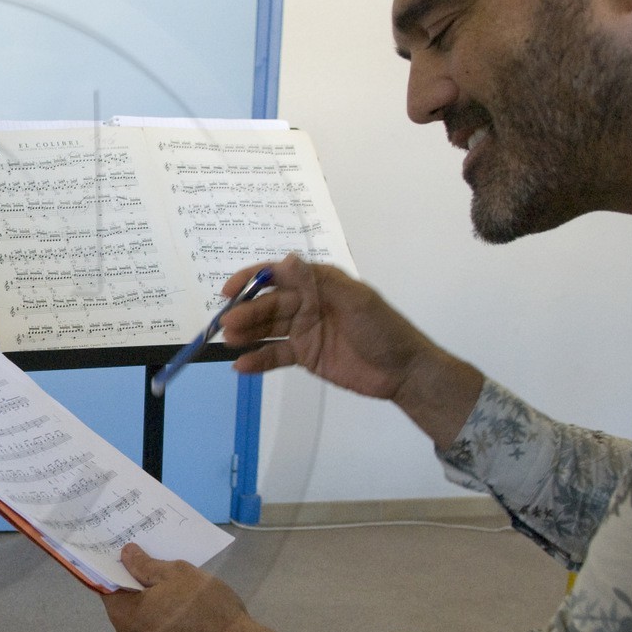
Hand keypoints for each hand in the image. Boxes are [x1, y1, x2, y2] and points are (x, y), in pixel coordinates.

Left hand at [100, 545, 273, 631]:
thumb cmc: (209, 611)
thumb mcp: (181, 574)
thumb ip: (147, 565)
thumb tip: (127, 555)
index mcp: (126, 616)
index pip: (110, 591)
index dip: (122, 578)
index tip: (137, 571)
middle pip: (128, 617)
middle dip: (144, 605)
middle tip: (173, 596)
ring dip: (157, 631)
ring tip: (188, 624)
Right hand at [217, 253, 483, 447]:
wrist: (404, 372)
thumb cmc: (384, 330)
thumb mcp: (356, 301)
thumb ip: (319, 281)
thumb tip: (287, 259)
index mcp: (320, 284)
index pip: (279, 276)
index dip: (251, 280)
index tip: (229, 290)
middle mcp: (308, 304)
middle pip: (268, 305)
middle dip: (246, 313)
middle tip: (226, 326)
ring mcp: (304, 330)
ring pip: (267, 329)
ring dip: (247, 334)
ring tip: (229, 343)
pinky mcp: (304, 355)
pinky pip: (275, 355)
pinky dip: (258, 359)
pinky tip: (241, 366)